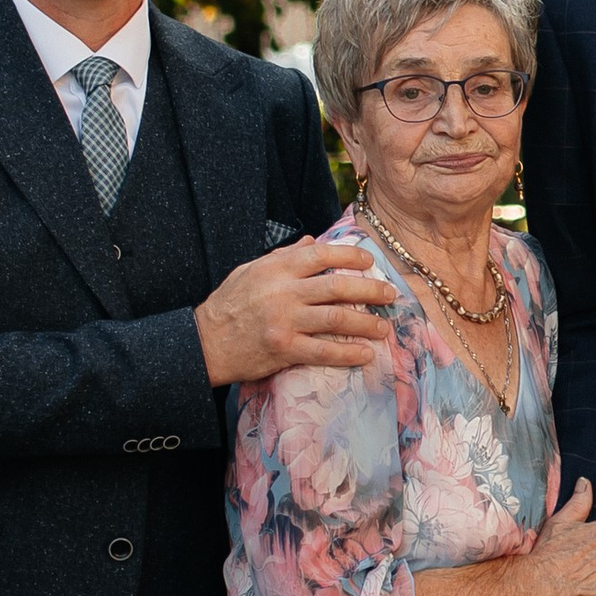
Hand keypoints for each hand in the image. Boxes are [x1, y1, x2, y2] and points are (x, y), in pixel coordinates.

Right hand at [196, 238, 396, 385]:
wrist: (204, 343)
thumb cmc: (229, 304)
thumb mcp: (251, 271)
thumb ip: (284, 257)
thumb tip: (313, 241)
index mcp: (277, 269)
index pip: (322, 254)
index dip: (350, 255)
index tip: (369, 260)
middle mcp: (284, 292)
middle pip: (338, 288)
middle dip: (370, 290)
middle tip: (390, 295)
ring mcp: (285, 321)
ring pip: (337, 320)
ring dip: (366, 324)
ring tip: (384, 327)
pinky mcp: (284, 349)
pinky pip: (324, 352)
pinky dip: (348, 353)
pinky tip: (365, 354)